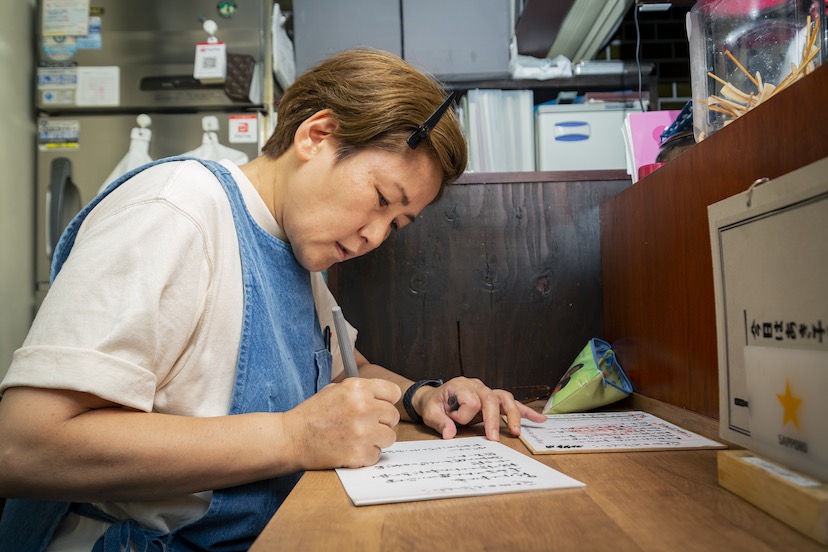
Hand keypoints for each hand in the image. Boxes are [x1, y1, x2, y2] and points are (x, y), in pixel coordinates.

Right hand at [283, 378, 400, 469]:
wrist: (292, 438)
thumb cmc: (312, 415)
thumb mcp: (335, 390)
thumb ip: (360, 391)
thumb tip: (382, 397)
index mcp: (358, 388)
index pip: (394, 392)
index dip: (386, 401)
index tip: (380, 407)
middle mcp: (364, 407)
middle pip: (393, 416)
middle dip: (381, 422)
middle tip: (365, 425)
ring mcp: (363, 432)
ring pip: (389, 437)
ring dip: (377, 439)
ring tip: (358, 438)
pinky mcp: (360, 453)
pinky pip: (377, 455)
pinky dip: (366, 455)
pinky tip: (351, 449)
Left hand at [413, 377, 546, 440]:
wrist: (436, 398)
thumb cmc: (434, 404)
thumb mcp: (431, 412)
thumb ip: (440, 422)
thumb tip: (450, 434)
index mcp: (461, 386)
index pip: (470, 401)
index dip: (463, 416)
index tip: (454, 423)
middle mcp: (477, 386)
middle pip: (492, 398)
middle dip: (494, 420)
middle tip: (493, 439)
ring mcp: (487, 391)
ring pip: (505, 399)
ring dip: (514, 415)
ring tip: (518, 431)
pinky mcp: (493, 399)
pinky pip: (512, 403)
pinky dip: (525, 411)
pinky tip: (539, 419)